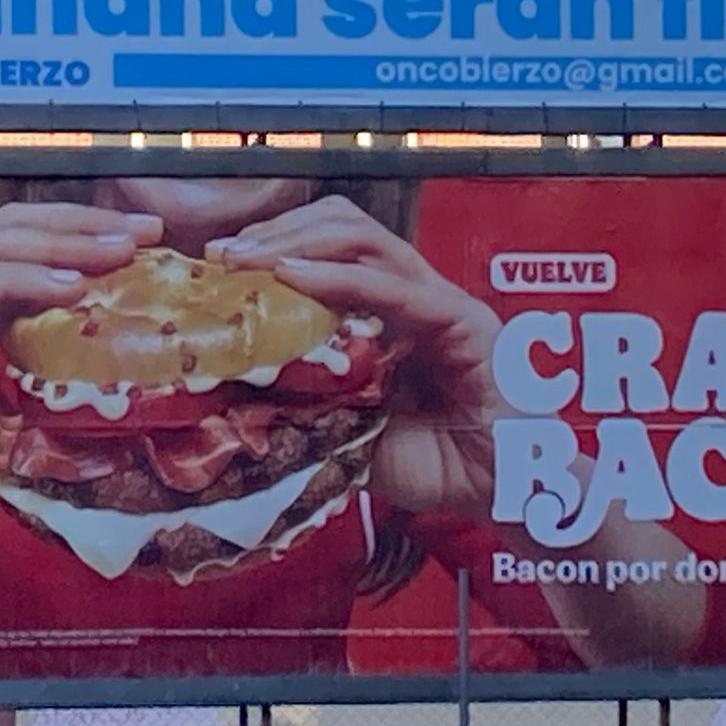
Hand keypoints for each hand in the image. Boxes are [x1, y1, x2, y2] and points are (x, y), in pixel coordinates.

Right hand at [0, 202, 161, 535]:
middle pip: (20, 234)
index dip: (89, 248)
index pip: (34, 259)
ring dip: (61, 244)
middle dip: (86, 228)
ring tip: (116, 254)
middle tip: (147, 237)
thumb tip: (113, 443)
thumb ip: (40, 439)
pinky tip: (65, 288)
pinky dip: (18, 281)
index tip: (149, 254)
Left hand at [210, 195, 500, 520]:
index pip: (332, 251)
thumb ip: (303, 404)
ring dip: (299, 243)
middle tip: (225, 254)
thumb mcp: (347, 430)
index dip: (275, 247)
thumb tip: (229, 387)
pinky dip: (339, 279)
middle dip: (280, 231)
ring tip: (249, 259)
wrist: (505, 497)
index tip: (220, 265)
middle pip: (346, 227)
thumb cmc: (435, 468)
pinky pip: (395, 289)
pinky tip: (293, 279)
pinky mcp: (463, 322)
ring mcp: (442, 303)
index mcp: (391, 312)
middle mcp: (416, 295)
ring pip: (367, 240)